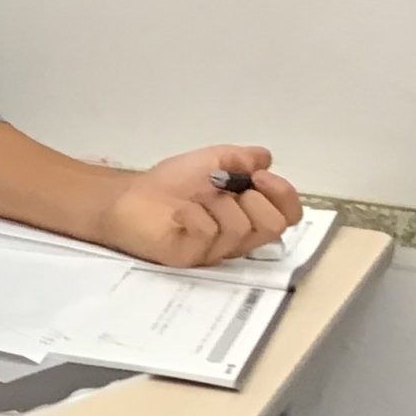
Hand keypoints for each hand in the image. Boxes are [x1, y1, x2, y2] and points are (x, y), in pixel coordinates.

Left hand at [95, 146, 302, 268]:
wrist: (127, 198)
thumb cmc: (169, 183)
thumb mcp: (212, 160)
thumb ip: (242, 158)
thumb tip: (265, 159)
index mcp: (248, 216)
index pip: (288, 216)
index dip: (284, 195)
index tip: (258, 176)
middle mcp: (235, 238)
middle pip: (274, 228)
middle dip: (255, 200)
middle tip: (225, 187)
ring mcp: (212, 251)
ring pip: (240, 229)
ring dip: (218, 203)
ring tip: (194, 199)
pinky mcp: (188, 257)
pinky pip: (207, 234)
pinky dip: (195, 214)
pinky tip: (178, 212)